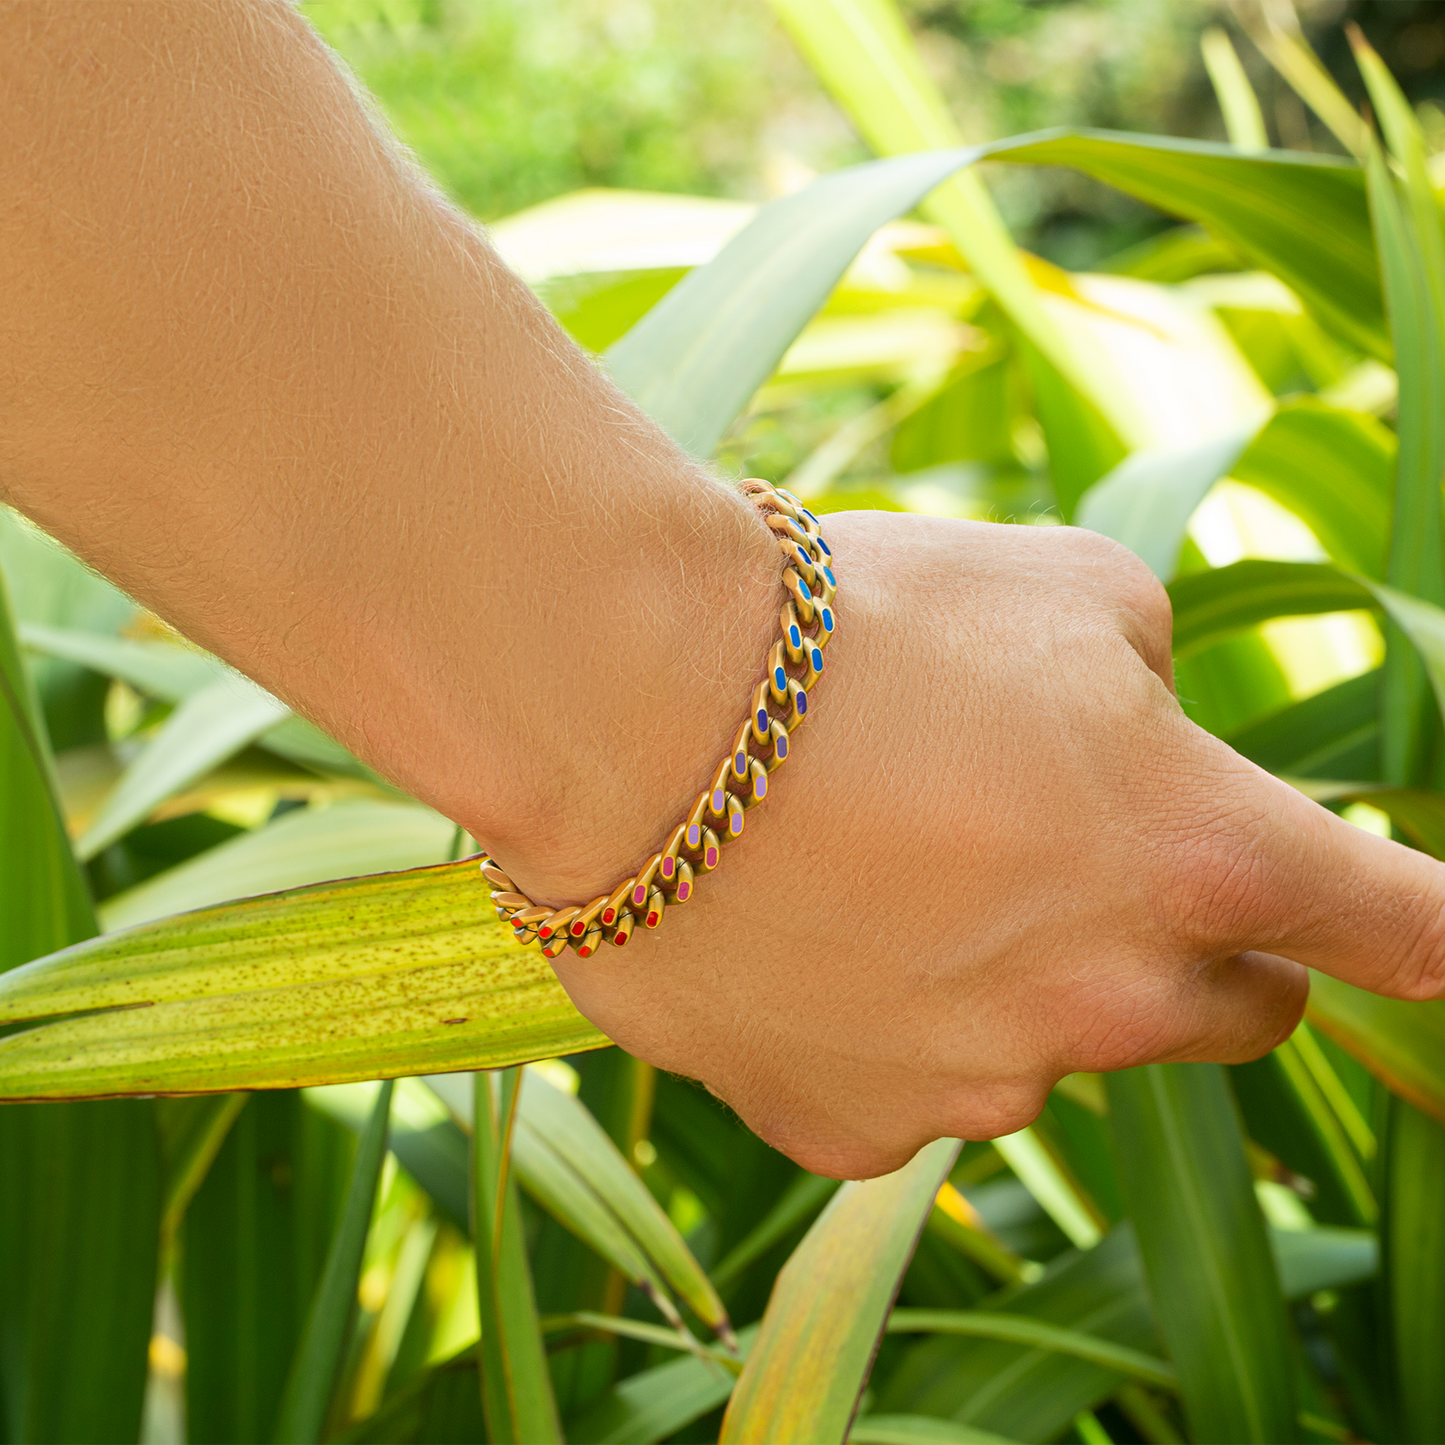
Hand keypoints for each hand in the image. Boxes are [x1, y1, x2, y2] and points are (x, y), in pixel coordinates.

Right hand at [547, 511, 1444, 1178]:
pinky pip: (910, 1092)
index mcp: (1200, 854)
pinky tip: (806, 936)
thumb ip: (1149, 667)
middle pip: (1231, 1016)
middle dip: (1186, 948)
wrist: (629, 709)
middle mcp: (1113, 1001)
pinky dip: (886, 1028)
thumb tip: (1142, 714)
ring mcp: (978, 1085)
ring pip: (1051, 1051)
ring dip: (1012, 978)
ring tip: (884, 870)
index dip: (1438, 935)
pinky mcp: (849, 1129)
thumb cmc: (856, 622)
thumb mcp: (1059, 585)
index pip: (1401, 928)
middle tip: (1069, 855)